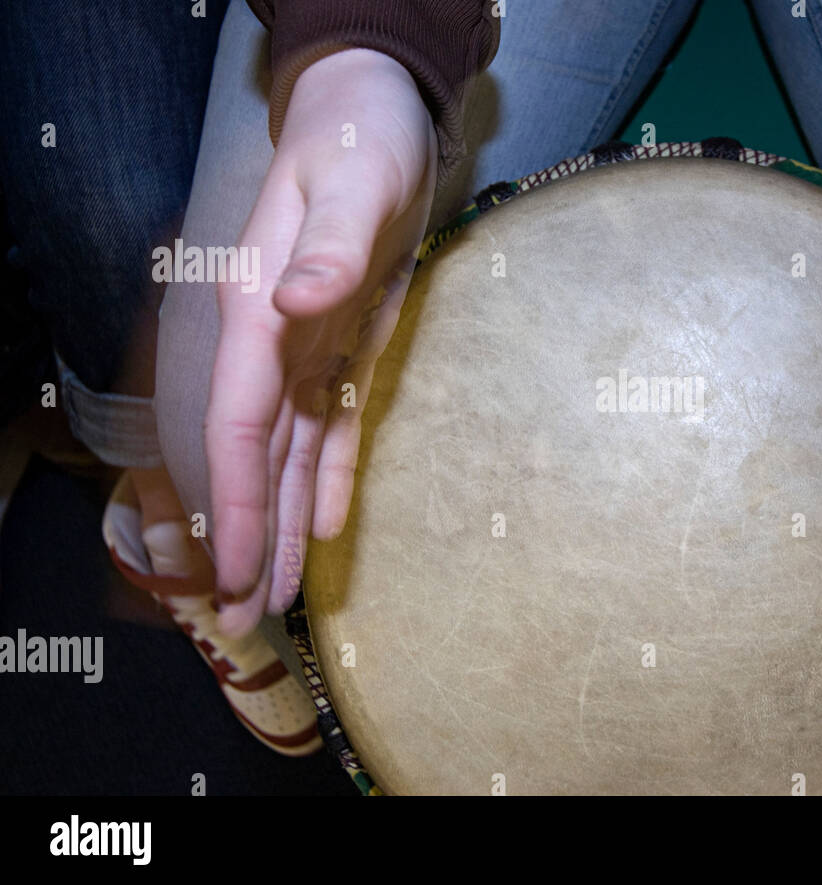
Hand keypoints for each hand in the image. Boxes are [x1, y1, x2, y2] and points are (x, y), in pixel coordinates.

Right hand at [206, 48, 436, 635]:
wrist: (376, 124)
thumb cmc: (359, 146)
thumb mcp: (352, 186)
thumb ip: (328, 246)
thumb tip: (300, 300)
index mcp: (259, 314)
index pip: (237, 426)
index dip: (234, 502)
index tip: (234, 569)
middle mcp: (274, 344)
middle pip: (254, 458)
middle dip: (249, 537)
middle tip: (242, 618)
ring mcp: (308, 351)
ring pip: (288, 455)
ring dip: (281, 523)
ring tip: (274, 594)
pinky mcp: (345, 349)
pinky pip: (334, 428)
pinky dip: (327, 477)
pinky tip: (324, 525)